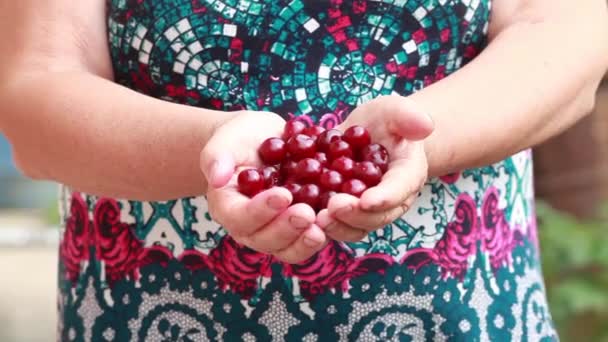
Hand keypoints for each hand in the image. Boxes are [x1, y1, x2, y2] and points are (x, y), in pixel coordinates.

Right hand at [200, 111, 326, 262]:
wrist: (263, 141)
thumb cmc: (239, 139)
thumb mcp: (226, 140)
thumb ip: (217, 156)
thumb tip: (216, 177)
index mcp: (228, 207)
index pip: (239, 217)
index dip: (260, 211)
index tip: (283, 195)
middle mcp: (250, 227)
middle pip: (264, 240)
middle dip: (286, 229)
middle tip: (307, 214)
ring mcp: (275, 231)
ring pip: (288, 249)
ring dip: (305, 241)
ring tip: (324, 226)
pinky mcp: (299, 228)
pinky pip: (309, 239)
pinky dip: (325, 233)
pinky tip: (339, 220)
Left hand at [316, 95, 433, 241]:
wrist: (370, 135)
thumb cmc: (387, 122)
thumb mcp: (395, 111)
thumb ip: (409, 116)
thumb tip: (424, 125)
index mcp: (407, 177)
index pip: (399, 190)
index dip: (385, 197)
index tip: (367, 199)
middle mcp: (389, 201)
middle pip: (375, 217)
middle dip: (354, 215)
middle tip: (332, 208)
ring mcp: (365, 210)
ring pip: (354, 227)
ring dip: (336, 226)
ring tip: (316, 218)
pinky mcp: (343, 211)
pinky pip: (334, 222)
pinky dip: (318, 223)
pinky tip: (299, 214)